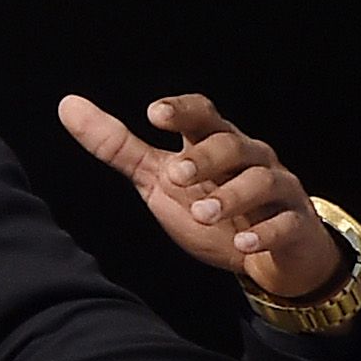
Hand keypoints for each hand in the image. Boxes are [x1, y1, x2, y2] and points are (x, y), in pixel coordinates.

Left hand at [56, 93, 349, 302]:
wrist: (269, 255)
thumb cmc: (210, 206)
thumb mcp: (158, 177)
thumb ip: (117, 146)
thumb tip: (66, 105)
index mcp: (215, 143)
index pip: (203, 114)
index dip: (182, 110)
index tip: (155, 115)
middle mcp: (251, 158)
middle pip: (232, 144)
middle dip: (206, 156)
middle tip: (176, 174)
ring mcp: (277, 189)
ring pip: (261, 181)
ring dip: (231, 196)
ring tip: (203, 214)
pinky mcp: (294, 225)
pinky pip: (285, 224)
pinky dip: (264, 233)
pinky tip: (242, 244)